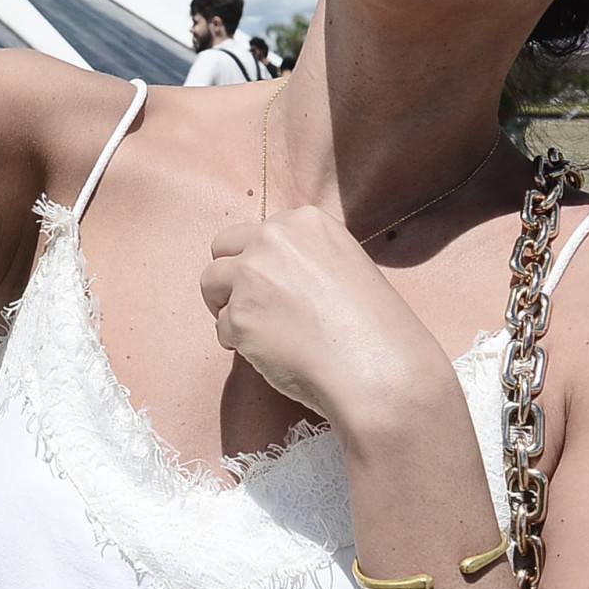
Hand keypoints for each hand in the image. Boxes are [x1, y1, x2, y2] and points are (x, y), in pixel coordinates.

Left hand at [199, 206, 447, 430]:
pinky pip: (221, 327)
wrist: (378, 367)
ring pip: (210, 283)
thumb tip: (271, 276)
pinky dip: (237, 343)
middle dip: (230, 275)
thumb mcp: (346, 265)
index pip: (259, 231)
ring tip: (254, 332)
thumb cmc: (374, 326)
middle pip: (222, 247)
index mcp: (305, 221)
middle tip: (248, 304)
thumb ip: (304, 259)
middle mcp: (273, 239)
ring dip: (226, 306)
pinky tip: (269, 354)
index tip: (273, 284)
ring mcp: (251, 276)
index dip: (261, 260)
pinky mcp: (239, 316)